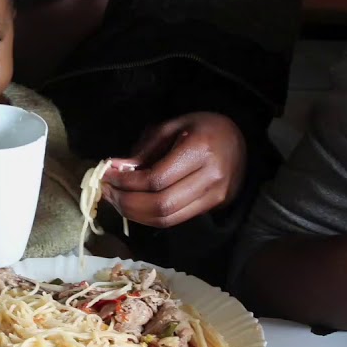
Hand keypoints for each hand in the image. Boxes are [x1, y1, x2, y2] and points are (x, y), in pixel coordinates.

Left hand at [100, 112, 245, 227]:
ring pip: (167, 218)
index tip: (106, 175)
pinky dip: (149, 217)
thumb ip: (144, 149)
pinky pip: (175, 220)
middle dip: (127, 202)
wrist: (241, 138)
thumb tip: (115, 168)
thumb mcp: (173, 125)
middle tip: (106, 191)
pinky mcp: (213, 207)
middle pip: (161, 204)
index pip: (156, 179)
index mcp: (200, 150)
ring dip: (134, 214)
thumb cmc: (203, 127)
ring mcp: (214, 197)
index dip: (127, 182)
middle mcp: (210, 178)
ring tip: (116, 200)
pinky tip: (134, 205)